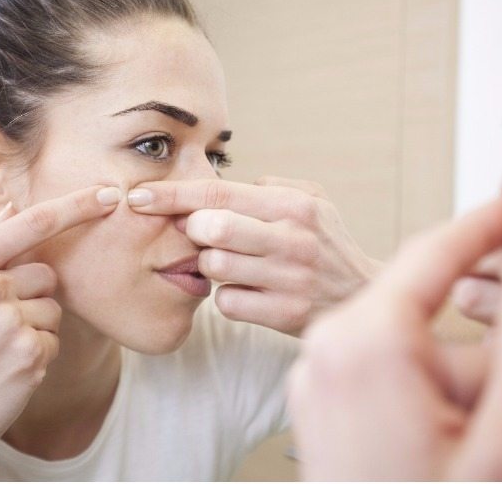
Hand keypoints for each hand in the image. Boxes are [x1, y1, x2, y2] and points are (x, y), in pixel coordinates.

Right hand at [0, 185, 120, 479]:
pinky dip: (39, 353)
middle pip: (47, 272)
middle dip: (32, 296)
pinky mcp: (29, 352)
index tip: (109, 193)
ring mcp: (7, 320)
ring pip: (54, 306)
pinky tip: (8, 368)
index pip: (32, 222)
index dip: (75, 205)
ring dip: (37, 327)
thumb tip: (13, 208)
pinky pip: (56, 337)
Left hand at [128, 176, 377, 334]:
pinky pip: (226, 302)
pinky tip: (249, 291)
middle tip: (201, 235)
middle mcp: (292, 238)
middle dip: (192, 231)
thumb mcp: (313, 202)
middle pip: (210, 228)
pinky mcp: (283, 314)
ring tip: (234, 264)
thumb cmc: (326, 245)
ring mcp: (288, 278)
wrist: (364, 298)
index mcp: (293, 205)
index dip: (170, 194)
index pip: (217, 192)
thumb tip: (220, 187)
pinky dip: (227, 297)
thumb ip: (270, 186)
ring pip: (214, 267)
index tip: (137, 196)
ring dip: (211, 266)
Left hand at [287, 200, 501, 480]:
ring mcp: (320, 391)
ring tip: (494, 442)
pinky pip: (391, 380)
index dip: (480, 227)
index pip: (430, 255)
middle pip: (422, 307)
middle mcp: (325, 358)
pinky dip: (438, 398)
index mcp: (362, 345)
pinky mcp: (328, 419)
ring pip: (412, 349)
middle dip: (486, 337)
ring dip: (467, 380)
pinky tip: (465, 447)